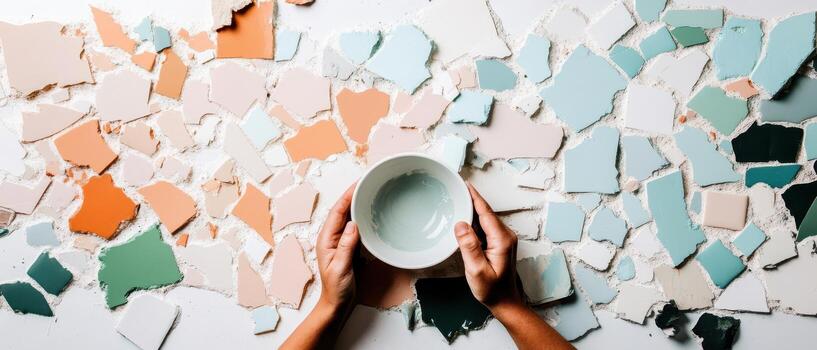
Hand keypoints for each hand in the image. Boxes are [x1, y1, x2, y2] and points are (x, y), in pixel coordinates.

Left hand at [282, 184, 359, 349]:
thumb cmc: (336, 288)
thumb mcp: (341, 268)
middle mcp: (332, 237)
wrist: (337, 303)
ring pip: (349, 217)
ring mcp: (340, 241)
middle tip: (367, 182)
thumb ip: (346, 246)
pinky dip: (363, 217)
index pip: (337, 212)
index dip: (347, 196)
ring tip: (370, 192)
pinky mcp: (349, 247)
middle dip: (353, 195)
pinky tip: (371, 213)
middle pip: (342, 211)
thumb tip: (353, 225)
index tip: (358, 184)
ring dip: (358, 204)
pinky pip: (356, 227)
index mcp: (326, 239)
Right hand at [455, 184, 522, 310]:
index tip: (464, 184)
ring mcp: (502, 239)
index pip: (485, 212)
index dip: (474, 197)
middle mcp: (505, 236)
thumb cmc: (493, 290)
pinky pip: (485, 226)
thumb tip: (461, 224)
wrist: (505, 302)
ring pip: (485, 218)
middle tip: (456, 188)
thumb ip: (469, 246)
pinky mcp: (498, 243)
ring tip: (457, 199)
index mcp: (501, 239)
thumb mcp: (477, 270)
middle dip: (471, 199)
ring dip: (472, 209)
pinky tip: (464, 218)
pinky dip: (474, 220)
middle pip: (486, 212)